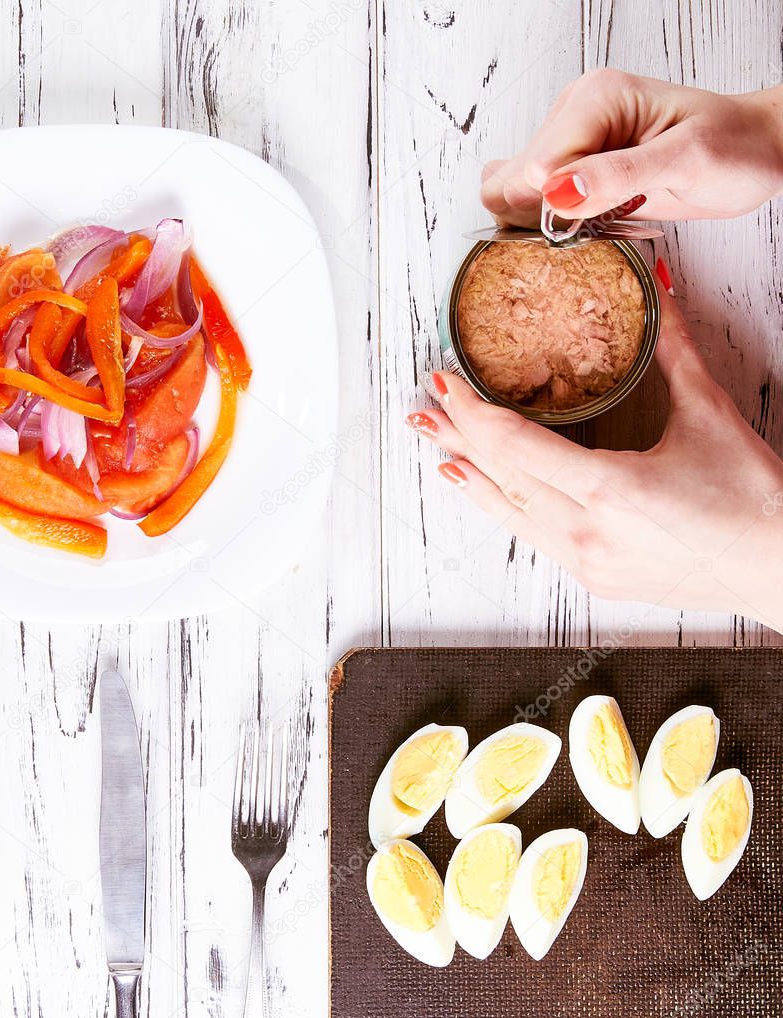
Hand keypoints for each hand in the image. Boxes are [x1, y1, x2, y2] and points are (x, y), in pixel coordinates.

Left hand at [406, 274, 782, 631]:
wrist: (782, 570)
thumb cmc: (755, 500)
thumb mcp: (711, 416)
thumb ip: (675, 348)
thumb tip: (659, 284)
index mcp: (613, 490)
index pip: (519, 446)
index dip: (474, 413)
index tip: (446, 382)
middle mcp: (590, 532)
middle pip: (504, 477)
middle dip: (459, 437)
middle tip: (425, 406)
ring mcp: (587, 562)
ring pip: (509, 512)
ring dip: (468, 475)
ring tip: (434, 446)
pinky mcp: (593, 577)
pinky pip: (530, 535)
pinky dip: (499, 506)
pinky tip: (475, 488)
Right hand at [481, 69, 782, 226]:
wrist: (753, 152)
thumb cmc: (733, 148)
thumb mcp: (685, 160)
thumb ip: (618, 175)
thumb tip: (555, 191)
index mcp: (594, 99)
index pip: (535, 167)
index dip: (555, 204)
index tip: (595, 216)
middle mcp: (571, 116)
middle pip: (511, 182)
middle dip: (541, 215)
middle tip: (595, 221)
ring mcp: (566, 144)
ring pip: (511, 197)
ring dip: (542, 224)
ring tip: (595, 220)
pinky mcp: (568, 170)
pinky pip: (526, 204)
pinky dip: (544, 225)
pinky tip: (580, 224)